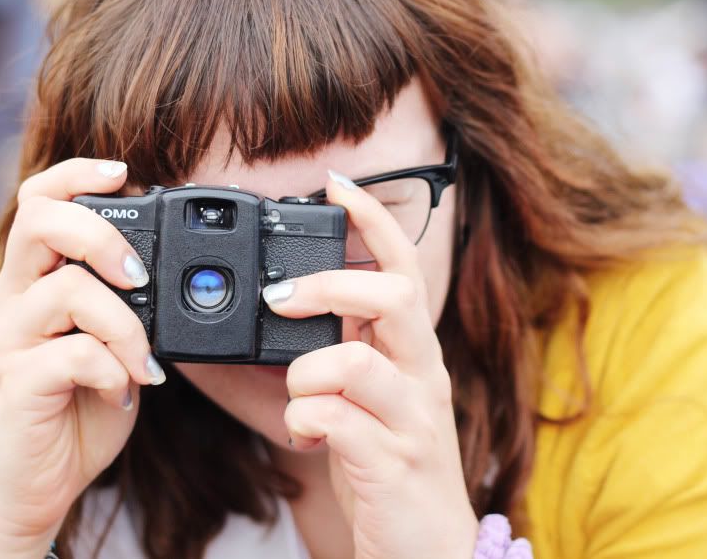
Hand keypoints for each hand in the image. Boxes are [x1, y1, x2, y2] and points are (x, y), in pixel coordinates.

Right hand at [0, 159, 166, 558]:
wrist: (39, 482)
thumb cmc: (79, 404)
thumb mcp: (114, 342)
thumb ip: (130, 303)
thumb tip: (179, 268)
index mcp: (36, 277)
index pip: (40, 200)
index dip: (77, 174)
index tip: (124, 173)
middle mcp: (15, 297)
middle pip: (38, 220)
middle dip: (102, 235)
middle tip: (140, 275)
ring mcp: (11, 337)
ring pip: (67, 288)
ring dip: (126, 323)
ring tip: (144, 359)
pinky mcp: (16, 381)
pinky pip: (74, 353)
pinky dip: (115, 368)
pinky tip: (124, 389)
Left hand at [265, 171, 479, 558]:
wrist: (429, 552)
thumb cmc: (387, 467)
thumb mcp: (365, 402)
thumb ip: (338, 356)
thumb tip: (277, 314)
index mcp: (413, 355)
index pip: (403, 271)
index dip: (373, 223)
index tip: (336, 184)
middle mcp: (422, 377)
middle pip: (396, 298)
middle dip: (331, 283)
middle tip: (280, 296)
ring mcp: (411, 420)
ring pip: (357, 361)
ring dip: (306, 372)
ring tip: (296, 395)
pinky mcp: (392, 464)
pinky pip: (337, 420)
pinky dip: (305, 419)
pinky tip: (304, 433)